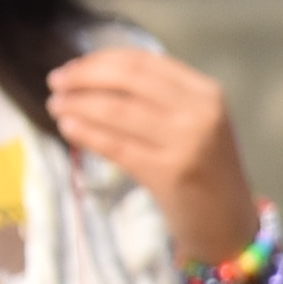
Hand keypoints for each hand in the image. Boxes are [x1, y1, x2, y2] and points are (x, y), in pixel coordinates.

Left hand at [44, 44, 256, 262]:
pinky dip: (86, 133)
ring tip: (55, 106)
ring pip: (117, 111)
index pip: (142, 61)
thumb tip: (91, 73)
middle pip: (127, 78)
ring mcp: (187, 142)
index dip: (99, 60)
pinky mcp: (169, 174)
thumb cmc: (203, 168)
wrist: (228, 223)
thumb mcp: (193, 122)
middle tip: (54, 82)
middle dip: (83, 76)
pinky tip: (68, 128)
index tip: (71, 67)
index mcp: (205, 91)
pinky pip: (116, 146)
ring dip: (78, 104)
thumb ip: (156, 96)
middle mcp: (199, 112)